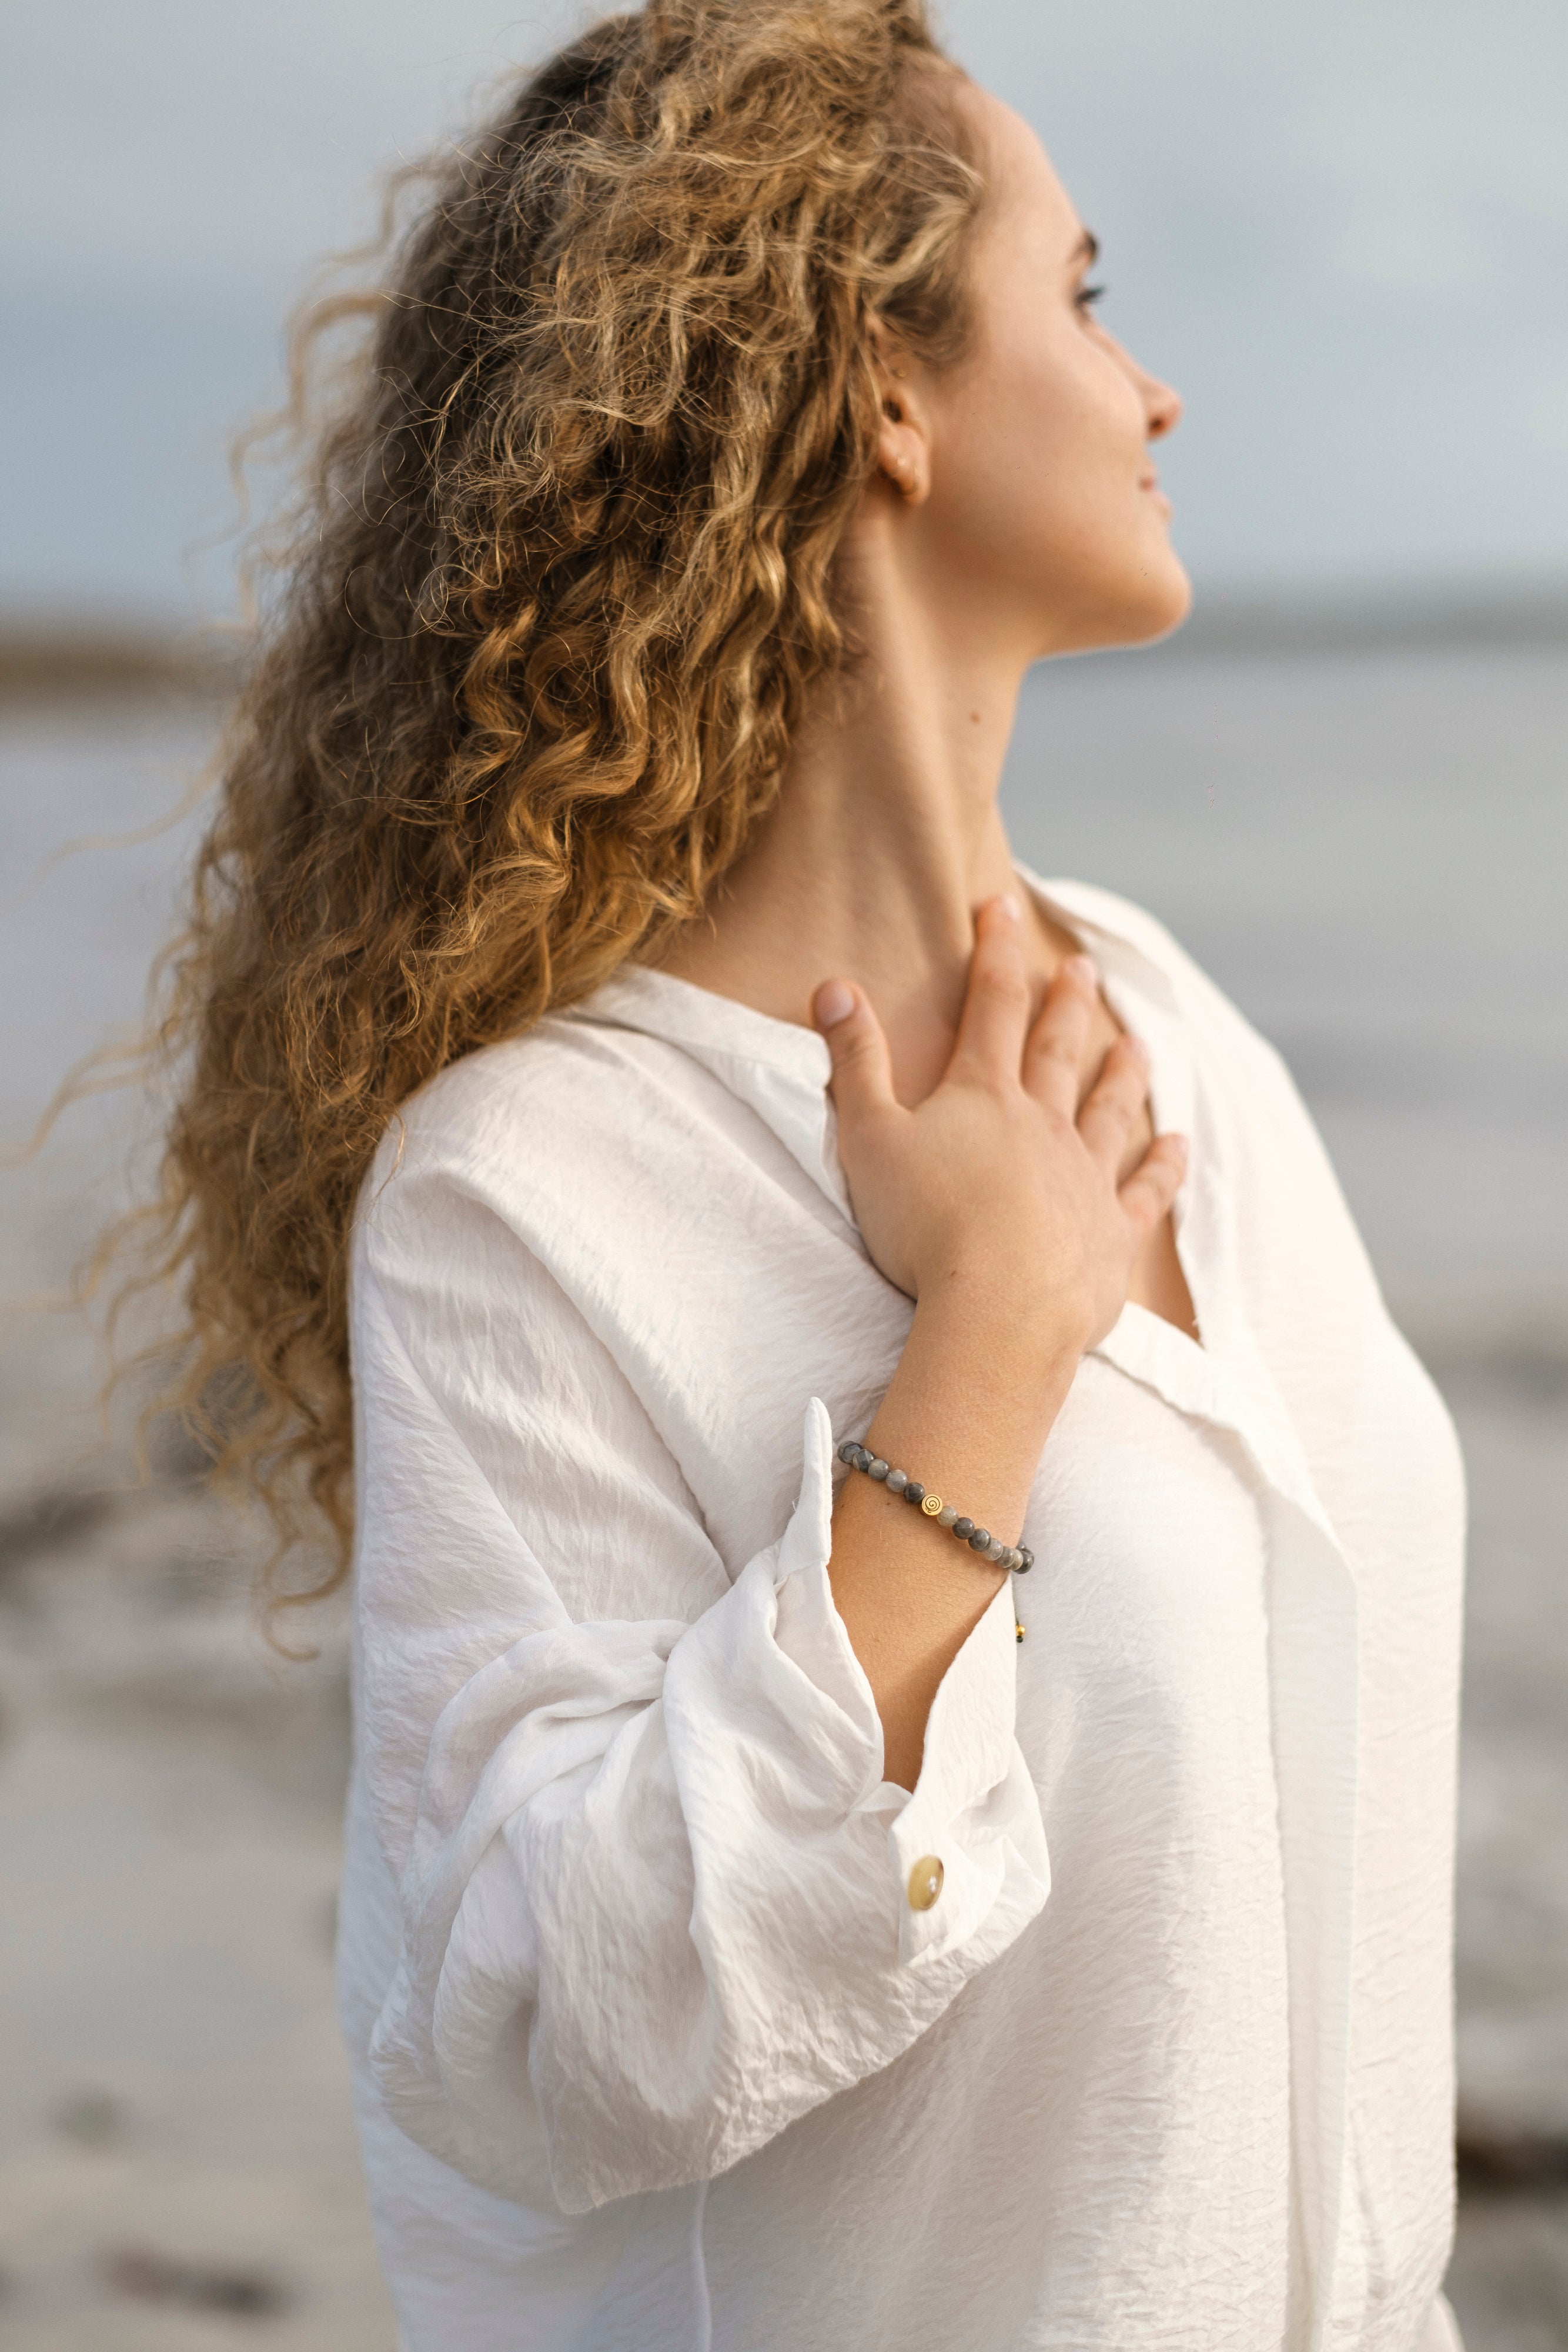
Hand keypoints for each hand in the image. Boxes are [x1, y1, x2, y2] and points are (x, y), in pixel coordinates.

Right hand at [813, 894, 1186, 1351]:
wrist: (998, 1312)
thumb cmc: (924, 1229)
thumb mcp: (869, 1139)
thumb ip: (855, 1062)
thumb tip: (834, 986)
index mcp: (983, 1097)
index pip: (991, 1005)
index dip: (996, 950)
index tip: (1003, 905)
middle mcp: (1044, 1124)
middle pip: (1058, 1049)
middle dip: (1066, 1003)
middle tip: (1081, 968)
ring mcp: (1084, 1177)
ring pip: (1109, 1110)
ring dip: (1122, 1074)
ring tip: (1137, 1044)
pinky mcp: (1111, 1233)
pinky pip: (1145, 1191)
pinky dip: (1163, 1167)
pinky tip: (1178, 1146)